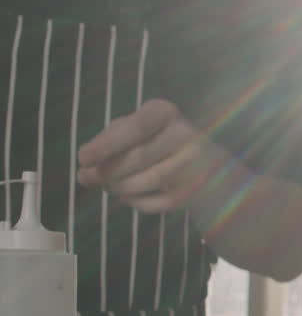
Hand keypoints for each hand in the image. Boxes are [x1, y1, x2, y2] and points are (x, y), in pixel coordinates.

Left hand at [77, 99, 229, 213]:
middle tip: (89, 178)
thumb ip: (106, 145)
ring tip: (109, 188)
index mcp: (164, 113)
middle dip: (108, 171)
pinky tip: (129, 198)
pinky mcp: (198, 188)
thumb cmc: (156, 142)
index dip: (107, 144)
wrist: (205, 164)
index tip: (83, 159)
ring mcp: (196, 163)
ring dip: (121, 188)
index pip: (135, 127)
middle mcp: (185, 134)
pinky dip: (139, 203)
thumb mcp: (133, 132)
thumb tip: (84, 173)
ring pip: (151, 180)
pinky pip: (163, 201)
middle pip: (139, 157)